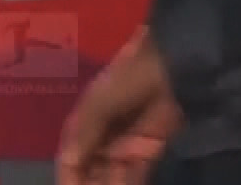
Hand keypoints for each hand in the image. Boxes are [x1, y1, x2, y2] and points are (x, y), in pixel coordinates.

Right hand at [58, 30, 179, 184]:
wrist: (171, 67)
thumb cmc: (126, 79)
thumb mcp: (98, 104)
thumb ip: (85, 135)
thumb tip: (69, 162)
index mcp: (83, 121)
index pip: (72, 154)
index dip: (69, 173)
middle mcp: (102, 133)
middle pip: (91, 166)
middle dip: (90, 181)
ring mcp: (126, 142)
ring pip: (112, 171)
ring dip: (109, 183)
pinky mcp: (150, 148)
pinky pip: (137, 171)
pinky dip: (130, 181)